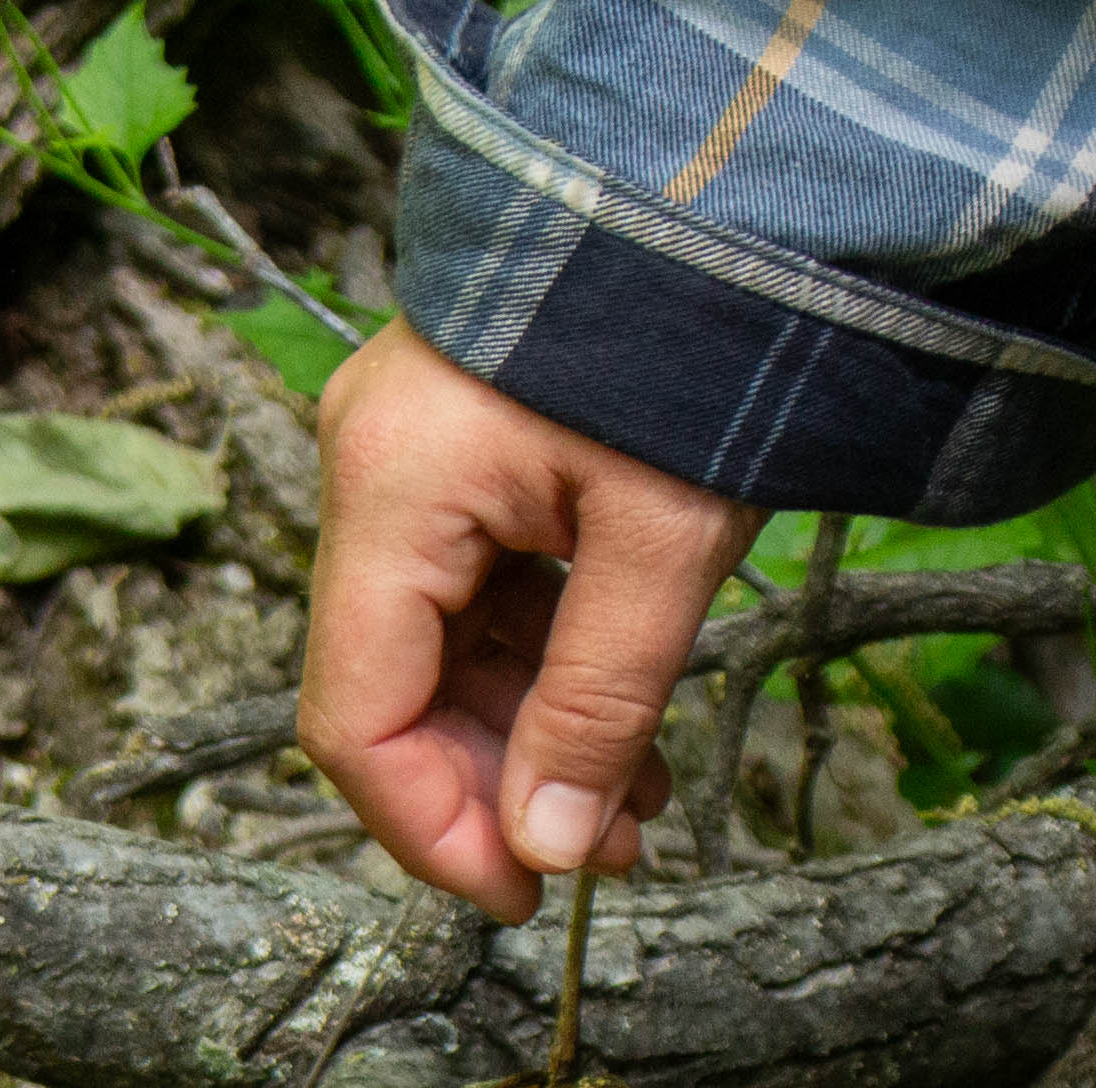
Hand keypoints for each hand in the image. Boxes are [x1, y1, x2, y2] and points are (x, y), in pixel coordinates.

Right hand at [300, 320, 767, 923]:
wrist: (739, 182)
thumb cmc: (704, 340)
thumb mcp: (668, 542)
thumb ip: (600, 705)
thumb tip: (549, 851)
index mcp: (391, 492)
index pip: (355, 718)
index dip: (428, 829)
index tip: (519, 897)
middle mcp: (373, 474)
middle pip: (394, 690)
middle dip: (498, 787)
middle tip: (608, 855)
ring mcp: (416, 458)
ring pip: (443, 650)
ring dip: (532, 736)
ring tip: (635, 803)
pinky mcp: (470, 450)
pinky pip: (482, 594)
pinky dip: (546, 667)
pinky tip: (622, 724)